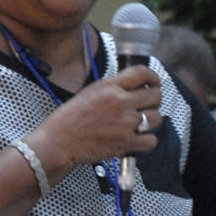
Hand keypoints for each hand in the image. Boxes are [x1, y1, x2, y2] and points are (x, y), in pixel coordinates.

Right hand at [33, 65, 162, 168]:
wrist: (58, 142)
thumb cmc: (70, 118)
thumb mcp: (90, 91)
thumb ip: (113, 87)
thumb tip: (134, 85)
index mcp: (110, 86)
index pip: (142, 73)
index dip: (153, 77)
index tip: (154, 82)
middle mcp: (120, 102)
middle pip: (155, 96)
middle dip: (154, 100)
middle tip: (149, 105)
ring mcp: (124, 123)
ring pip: (157, 118)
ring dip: (152, 121)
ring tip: (142, 123)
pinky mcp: (125, 143)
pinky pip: (151, 141)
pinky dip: (148, 141)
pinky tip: (139, 139)